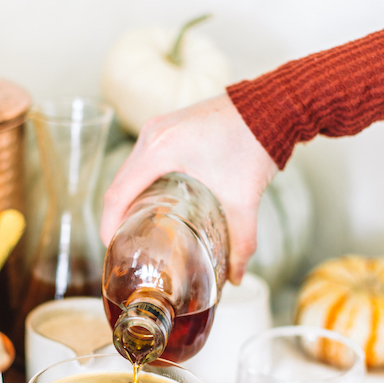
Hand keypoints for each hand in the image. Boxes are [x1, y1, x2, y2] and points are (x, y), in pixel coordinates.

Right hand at [100, 93, 277, 284]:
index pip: (118, 193)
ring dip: (126, 198)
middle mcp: (152, 135)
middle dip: (116, 216)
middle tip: (124, 246)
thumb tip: (238, 277)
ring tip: (133, 228)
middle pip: (119, 183)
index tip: (112, 250)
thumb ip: (241, 242)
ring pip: (129, 170)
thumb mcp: (244, 199)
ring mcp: (158, 127)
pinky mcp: (168, 126)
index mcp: (160, 149)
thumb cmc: (255, 142)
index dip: (109, 225)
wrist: (274, 105)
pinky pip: (142, 159)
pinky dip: (139, 182)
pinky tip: (150, 202)